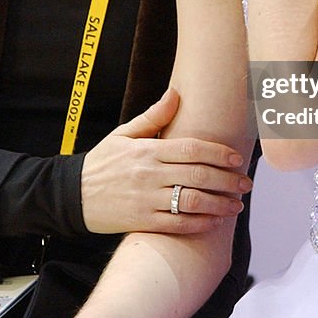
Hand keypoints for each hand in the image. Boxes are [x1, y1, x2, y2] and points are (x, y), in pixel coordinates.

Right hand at [80, 88, 251, 233]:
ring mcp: (146, 200)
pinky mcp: (142, 222)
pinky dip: (199, 223)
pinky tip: (215, 221)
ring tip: (236, 205)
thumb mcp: (124, 134)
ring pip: (191, 201)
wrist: (72, 195)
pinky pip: (176, 224)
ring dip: (219, 204)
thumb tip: (176, 93)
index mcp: (148, 150)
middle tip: (246, 183)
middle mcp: (149, 174)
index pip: (191, 149)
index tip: (237, 158)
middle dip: (227, 180)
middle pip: (197, 175)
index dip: (219, 153)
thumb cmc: (102, 162)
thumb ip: (153, 117)